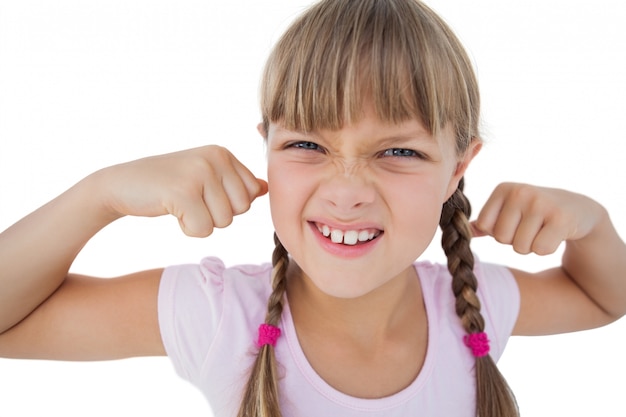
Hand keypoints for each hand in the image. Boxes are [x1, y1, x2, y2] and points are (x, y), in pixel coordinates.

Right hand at [95, 145, 267, 236]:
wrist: (121, 185)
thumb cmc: (166, 185)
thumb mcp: (204, 178)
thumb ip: (235, 182)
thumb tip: (264, 188)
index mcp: (223, 153)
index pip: (251, 194)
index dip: (227, 204)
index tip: (202, 193)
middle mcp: (215, 158)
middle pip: (241, 209)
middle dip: (216, 215)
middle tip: (190, 200)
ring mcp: (199, 172)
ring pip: (224, 221)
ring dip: (201, 222)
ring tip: (180, 204)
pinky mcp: (183, 191)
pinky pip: (204, 229)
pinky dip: (188, 229)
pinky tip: (171, 210)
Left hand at [471, 183, 602, 254]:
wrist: (577, 209)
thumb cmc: (534, 213)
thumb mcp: (509, 211)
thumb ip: (486, 222)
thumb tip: (463, 231)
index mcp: (503, 189)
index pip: (483, 225)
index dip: (498, 232)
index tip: (514, 223)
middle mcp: (520, 192)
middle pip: (501, 238)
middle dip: (515, 241)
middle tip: (531, 228)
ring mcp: (541, 203)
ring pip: (520, 247)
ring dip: (531, 247)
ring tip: (542, 230)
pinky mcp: (560, 218)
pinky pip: (540, 250)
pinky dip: (547, 249)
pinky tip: (555, 235)